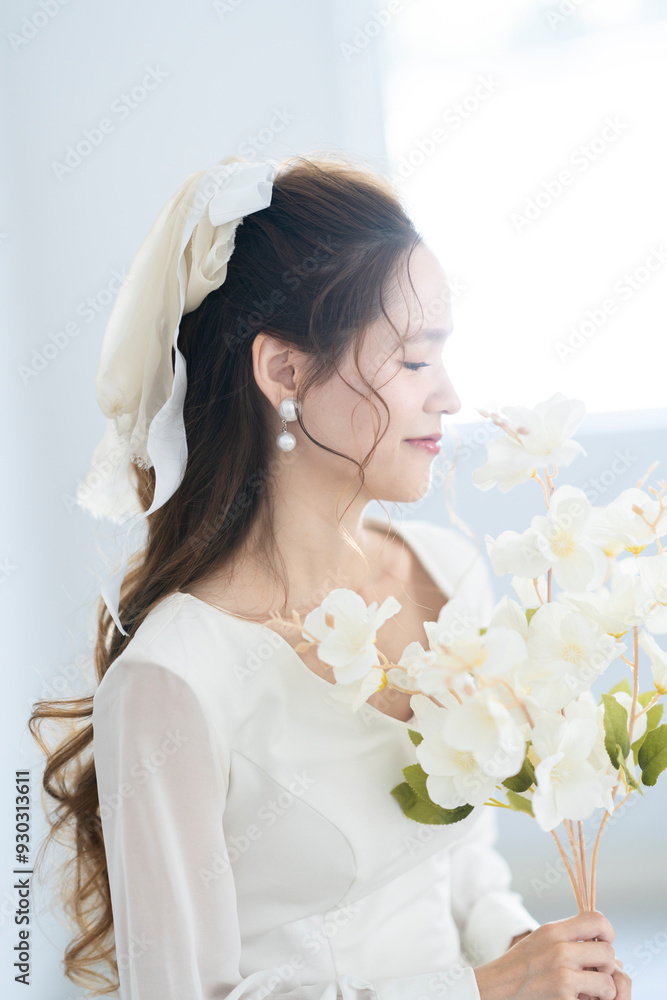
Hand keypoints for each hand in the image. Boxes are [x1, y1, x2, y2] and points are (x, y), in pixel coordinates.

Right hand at [473, 909, 631, 999]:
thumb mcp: (541, 940)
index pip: (596, 920)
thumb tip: (603, 941)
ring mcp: (562, 976)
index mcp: (553, 931)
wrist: (496, 989)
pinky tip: (576, 999)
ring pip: (608, 982)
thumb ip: (568, 936)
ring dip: (603, 990)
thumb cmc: (521, 966)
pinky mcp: (563, 998)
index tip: (603, 943)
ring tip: (589, 991)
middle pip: (608, 952)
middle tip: (595, 973)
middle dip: (606, 966)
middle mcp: (559, 950)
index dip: (607, 932)